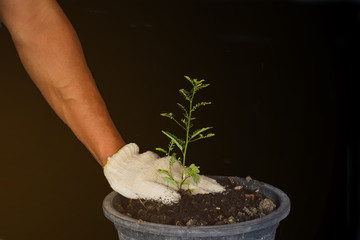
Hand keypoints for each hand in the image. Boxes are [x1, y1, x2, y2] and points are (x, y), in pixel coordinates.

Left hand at [104, 143, 224, 203]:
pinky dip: (190, 175)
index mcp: (170, 173)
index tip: (219, 193)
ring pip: (189, 173)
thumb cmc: (130, 178)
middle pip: (194, 177)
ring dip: (201, 180)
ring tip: (213, 186)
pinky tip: (194, 178)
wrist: (119, 162)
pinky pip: (181, 170)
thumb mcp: (142, 188)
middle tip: (222, 191)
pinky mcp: (164, 164)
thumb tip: (177, 198)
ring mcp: (169, 165)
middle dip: (208, 184)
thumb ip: (160, 192)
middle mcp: (172, 167)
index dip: (206, 189)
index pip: (192, 183)